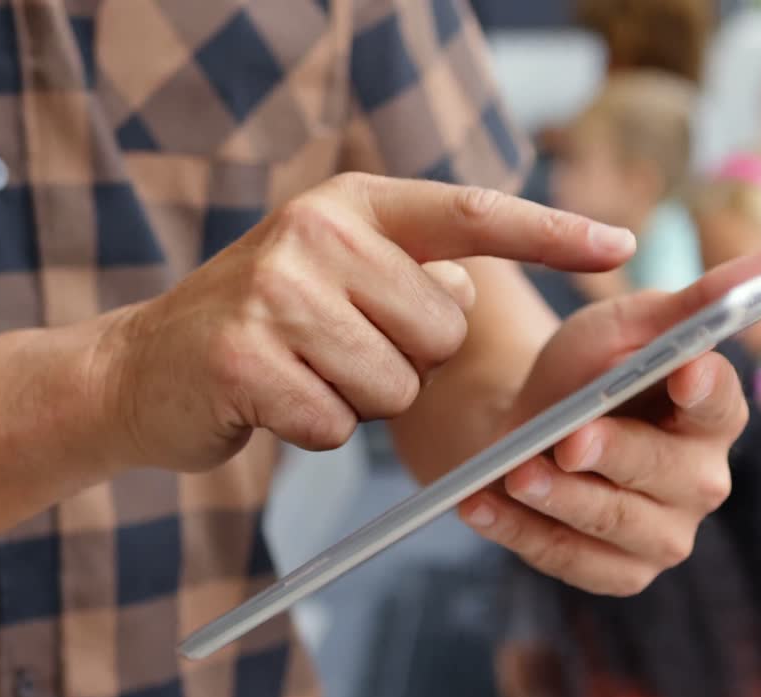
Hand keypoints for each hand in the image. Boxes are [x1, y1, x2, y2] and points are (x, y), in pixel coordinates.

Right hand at [96, 173, 635, 470]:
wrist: (140, 370)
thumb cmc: (264, 328)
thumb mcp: (337, 276)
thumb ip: (411, 276)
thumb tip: (467, 290)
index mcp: (351, 203)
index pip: (470, 213)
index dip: (550, 229)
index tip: (620, 244)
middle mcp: (315, 231)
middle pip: (440, 329)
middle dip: (408, 361)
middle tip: (339, 350)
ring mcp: (275, 291)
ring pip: (395, 385)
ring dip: (359, 399)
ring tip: (303, 373)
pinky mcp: (243, 357)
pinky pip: (338, 425)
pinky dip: (315, 429)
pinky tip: (271, 402)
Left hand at [458, 243, 760, 594]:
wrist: (521, 432)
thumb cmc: (581, 374)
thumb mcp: (624, 325)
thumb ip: (697, 298)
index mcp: (712, 415)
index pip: (723, 406)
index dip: (705, 391)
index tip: (683, 370)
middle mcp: (700, 481)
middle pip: (672, 475)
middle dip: (618, 454)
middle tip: (569, 439)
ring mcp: (661, 536)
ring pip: (618, 524)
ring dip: (563, 499)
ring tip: (516, 473)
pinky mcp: (616, 573)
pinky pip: (571, 561)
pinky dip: (522, 533)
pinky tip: (482, 506)